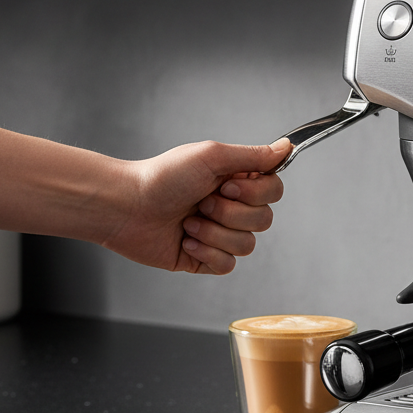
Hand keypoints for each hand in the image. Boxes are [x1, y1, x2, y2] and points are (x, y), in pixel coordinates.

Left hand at [101, 138, 290, 273]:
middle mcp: (231, 207)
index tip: (227, 184)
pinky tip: (185, 240)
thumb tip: (286, 146)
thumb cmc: (162, 177)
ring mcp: (219, 234)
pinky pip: (227, 266)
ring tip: (188, 222)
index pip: (274, 191)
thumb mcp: (211, 156)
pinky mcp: (205, 259)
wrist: (126, 207)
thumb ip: (253, 156)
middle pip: (265, 220)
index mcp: (235, 181)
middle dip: (230, 213)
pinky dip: (206, 252)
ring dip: (215, 232)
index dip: (256, 193)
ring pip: (247, 245)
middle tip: (201, 202)